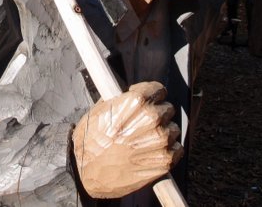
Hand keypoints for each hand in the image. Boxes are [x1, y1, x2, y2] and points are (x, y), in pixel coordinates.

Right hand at [72, 81, 182, 198]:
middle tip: (142, 126)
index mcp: (136, 101)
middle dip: (157, 115)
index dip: (151, 96)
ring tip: (144, 142)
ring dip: (162, 134)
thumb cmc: (89, 141)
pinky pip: (177, 149)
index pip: (159, 89)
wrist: (84, 172)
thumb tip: (135, 96)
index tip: (147, 102)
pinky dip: (168, 151)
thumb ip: (123, 100)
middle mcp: (152, 118)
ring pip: (173, 129)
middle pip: (167, 109)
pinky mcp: (164, 161)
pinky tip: (152, 154)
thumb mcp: (100, 109)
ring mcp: (160, 141)